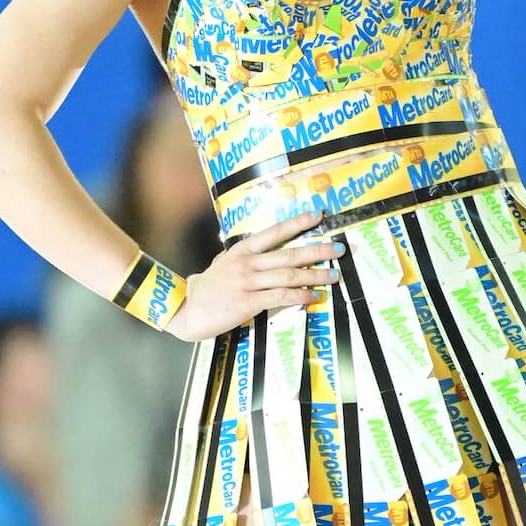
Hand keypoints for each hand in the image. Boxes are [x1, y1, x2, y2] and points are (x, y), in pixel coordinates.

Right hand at [167, 211, 343, 341]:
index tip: (317, 216)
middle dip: (317, 251)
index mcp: (242, 250)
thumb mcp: (222, 265)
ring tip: (334, 275)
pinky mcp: (249, 302)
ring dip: (315, 275)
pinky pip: (281, 297)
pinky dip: (301, 296)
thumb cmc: (206, 289)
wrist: (187, 310)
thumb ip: (242, 259)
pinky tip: (314, 295)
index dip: (297, 223)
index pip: (274, 232)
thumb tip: (262, 256)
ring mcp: (248, 282)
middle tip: (338, 249)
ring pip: (289, 276)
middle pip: (289, 254)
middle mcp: (247, 263)